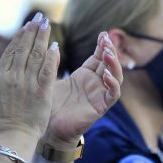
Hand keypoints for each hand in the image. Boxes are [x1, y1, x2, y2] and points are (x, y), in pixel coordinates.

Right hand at [0, 13, 57, 139]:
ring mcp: (27, 84)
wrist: (13, 137)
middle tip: (40, 17)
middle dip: (32, 30)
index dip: (20, 36)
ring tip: (47, 24)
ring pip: (35, 55)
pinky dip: (51, 57)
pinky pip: (47, 70)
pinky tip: (55, 46)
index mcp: (0, 77)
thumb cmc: (1, 120)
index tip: (28, 25)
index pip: (11, 51)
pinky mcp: (41, 92)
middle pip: (24, 48)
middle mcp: (13, 77)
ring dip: (42, 38)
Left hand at [43, 31, 122, 148]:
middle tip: (106, 40)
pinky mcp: (100, 107)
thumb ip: (53, 63)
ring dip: (113, 64)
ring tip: (107, 54)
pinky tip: (105, 75)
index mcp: (85, 75)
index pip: (99, 56)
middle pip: (110, 63)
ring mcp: (99, 95)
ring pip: (116, 76)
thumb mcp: (50, 78)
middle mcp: (95, 84)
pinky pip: (113, 94)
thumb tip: (52, 44)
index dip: (102, 45)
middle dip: (110, 50)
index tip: (103, 33)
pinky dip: (112, 84)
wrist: (47, 128)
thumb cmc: (48, 104)